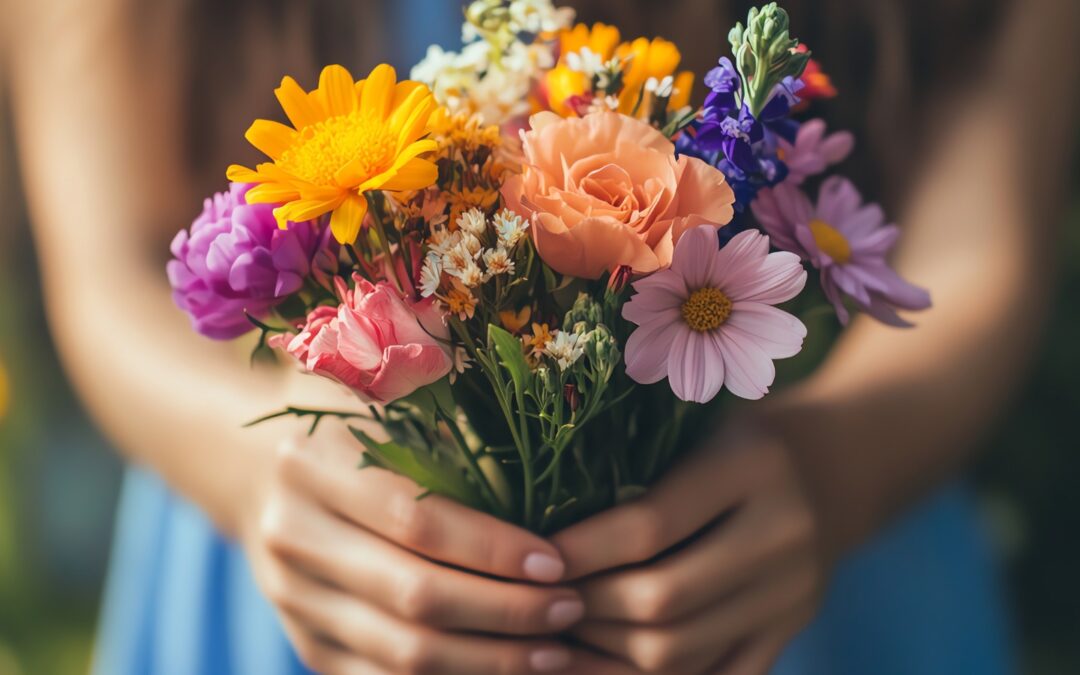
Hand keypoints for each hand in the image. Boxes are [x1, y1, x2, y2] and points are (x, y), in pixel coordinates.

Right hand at [241, 424, 592, 674]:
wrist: (258, 475)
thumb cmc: (350, 430)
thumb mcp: (389, 408)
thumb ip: (453, 435)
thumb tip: (551, 479)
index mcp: (313, 465)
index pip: (417, 520)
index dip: (492, 549)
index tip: (557, 562)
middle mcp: (293, 536)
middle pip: (412, 596)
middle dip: (505, 611)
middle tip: (571, 608)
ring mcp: (293, 600)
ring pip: (401, 653)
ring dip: (489, 660)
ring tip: (555, 651)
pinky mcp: (308, 644)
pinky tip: (505, 670)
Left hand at [551, 425, 827, 674]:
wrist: (840, 462)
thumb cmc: (741, 435)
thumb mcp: (699, 423)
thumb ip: (638, 465)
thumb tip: (544, 530)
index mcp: (751, 467)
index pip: (651, 526)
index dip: (582, 551)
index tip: (533, 559)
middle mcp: (782, 535)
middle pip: (664, 599)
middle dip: (587, 607)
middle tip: (540, 601)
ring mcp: (792, 594)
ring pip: (683, 652)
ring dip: (609, 653)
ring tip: (562, 635)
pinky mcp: (790, 632)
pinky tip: (605, 667)